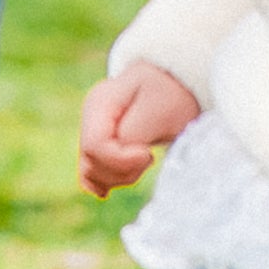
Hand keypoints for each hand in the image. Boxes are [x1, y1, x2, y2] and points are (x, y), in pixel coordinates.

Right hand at [79, 64, 199, 194]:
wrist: (178, 83)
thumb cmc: (171, 95)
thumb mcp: (159, 111)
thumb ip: (132, 135)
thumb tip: (119, 159)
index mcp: (100, 102)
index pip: (95, 145)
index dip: (120, 159)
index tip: (148, 154)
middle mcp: (90, 116)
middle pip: (91, 161)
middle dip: (121, 171)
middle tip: (149, 158)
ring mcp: (92, 130)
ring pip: (91, 170)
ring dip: (118, 178)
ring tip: (144, 160)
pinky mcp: (99, 144)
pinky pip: (92, 173)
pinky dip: (106, 182)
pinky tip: (116, 186)